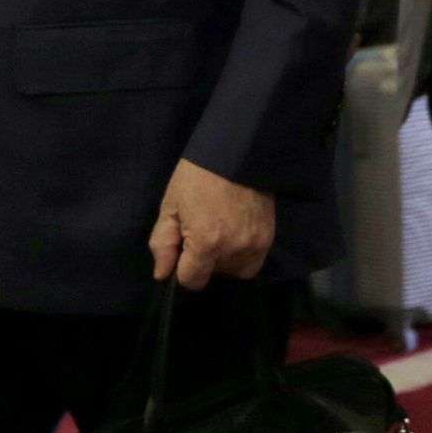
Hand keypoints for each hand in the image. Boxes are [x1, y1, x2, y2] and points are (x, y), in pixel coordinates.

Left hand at [149, 159, 276, 289]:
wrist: (237, 151)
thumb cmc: (197, 176)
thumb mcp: (171, 206)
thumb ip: (163, 243)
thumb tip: (162, 274)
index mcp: (206, 243)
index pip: (191, 281)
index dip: (182, 268)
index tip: (183, 247)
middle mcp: (233, 250)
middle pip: (213, 276)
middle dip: (203, 261)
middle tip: (200, 230)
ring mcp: (255, 245)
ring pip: (234, 271)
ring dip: (224, 260)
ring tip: (219, 232)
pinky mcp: (268, 238)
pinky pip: (253, 263)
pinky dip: (241, 255)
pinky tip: (234, 233)